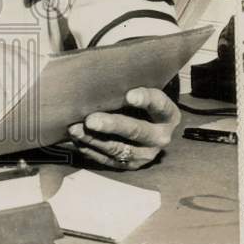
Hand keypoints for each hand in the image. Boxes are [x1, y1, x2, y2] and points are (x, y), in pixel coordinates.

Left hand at [64, 87, 180, 169]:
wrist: (147, 125)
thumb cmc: (139, 101)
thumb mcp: (143, 91)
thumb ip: (130, 87)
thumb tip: (104, 79)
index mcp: (168, 115)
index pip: (159, 104)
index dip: (145, 99)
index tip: (130, 95)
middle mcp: (159, 137)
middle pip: (136, 131)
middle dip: (111, 125)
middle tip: (91, 120)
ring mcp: (144, 154)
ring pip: (117, 148)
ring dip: (93, 139)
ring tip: (75, 130)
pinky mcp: (129, 165)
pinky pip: (107, 159)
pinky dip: (89, 149)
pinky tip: (76, 139)